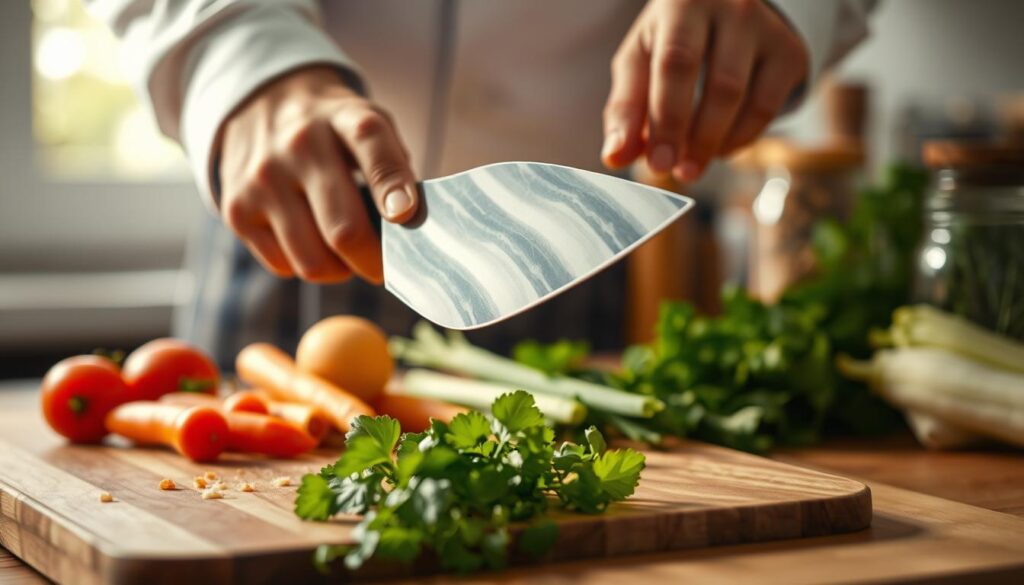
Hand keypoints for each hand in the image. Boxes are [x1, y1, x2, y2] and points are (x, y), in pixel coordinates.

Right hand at [219, 66, 417, 283]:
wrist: (261, 101)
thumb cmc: (334, 129)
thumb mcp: (369, 123)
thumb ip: (394, 168)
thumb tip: (409, 229)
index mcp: (344, 118)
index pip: (371, 145)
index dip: (391, 185)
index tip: (405, 215)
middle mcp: (300, 145)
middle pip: (344, 230)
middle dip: (374, 262)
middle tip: (384, 267)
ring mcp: (262, 178)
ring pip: (314, 262)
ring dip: (340, 270)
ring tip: (347, 255)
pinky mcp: (236, 209)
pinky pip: (284, 266)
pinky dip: (305, 264)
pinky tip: (311, 241)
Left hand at [602, 0, 808, 180]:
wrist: (723, 10)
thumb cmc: (672, 40)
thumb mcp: (640, 61)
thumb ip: (625, 108)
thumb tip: (614, 157)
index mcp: (683, 4)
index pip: (677, 64)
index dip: (667, 119)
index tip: (657, 163)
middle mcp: (733, 10)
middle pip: (721, 85)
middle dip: (695, 139)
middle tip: (676, 172)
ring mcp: (767, 30)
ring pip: (748, 101)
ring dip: (716, 145)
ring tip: (690, 166)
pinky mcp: (789, 54)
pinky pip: (768, 109)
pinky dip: (740, 139)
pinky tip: (717, 148)